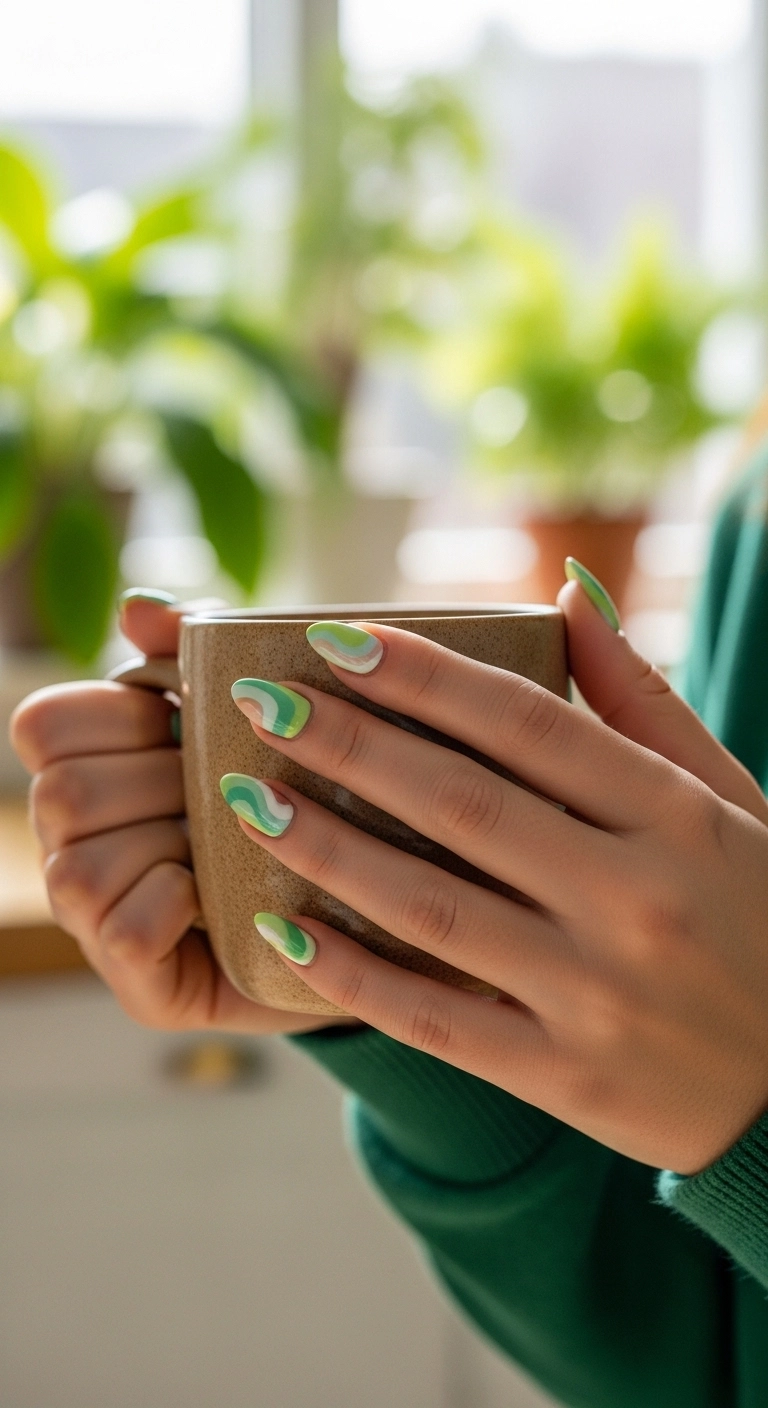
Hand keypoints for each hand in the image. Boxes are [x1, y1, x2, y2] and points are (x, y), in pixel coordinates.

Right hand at [10, 594, 344, 1036]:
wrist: (378, 909)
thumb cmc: (306, 792)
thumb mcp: (255, 709)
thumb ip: (192, 649)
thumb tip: (135, 609)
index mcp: (92, 769)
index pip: (44, 724)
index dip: (118, 717)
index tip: (184, 724)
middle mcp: (75, 846)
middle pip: (63, 793)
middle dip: (159, 786)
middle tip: (227, 792)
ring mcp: (99, 921)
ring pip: (80, 869)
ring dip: (170, 848)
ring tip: (228, 847)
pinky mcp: (143, 987)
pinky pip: (121, 932)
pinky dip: (177, 907)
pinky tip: (221, 899)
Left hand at [225, 588, 767, 1172]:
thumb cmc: (758, 916)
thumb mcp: (727, 799)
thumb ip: (645, 699)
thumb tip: (566, 590)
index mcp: (674, 814)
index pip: (528, 723)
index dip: (423, 676)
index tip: (335, 639)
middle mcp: (634, 898)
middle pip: (462, 804)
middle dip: (350, 745)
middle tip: (262, 703)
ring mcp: (596, 994)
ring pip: (433, 909)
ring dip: (329, 850)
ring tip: (249, 801)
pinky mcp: (564, 1076)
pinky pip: (436, 1020)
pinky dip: (354, 977)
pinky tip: (286, 934)